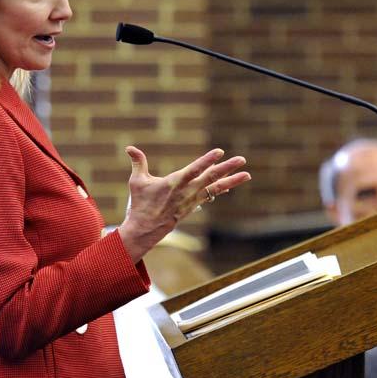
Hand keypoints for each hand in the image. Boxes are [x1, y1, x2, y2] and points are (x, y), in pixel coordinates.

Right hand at [118, 146, 250, 262]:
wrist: (146, 229)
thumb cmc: (140, 204)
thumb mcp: (137, 182)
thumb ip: (138, 162)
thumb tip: (129, 148)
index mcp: (174, 183)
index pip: (194, 169)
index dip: (207, 160)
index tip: (219, 152)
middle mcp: (187, 191)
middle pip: (211, 178)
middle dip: (228, 168)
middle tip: (242, 160)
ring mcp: (192, 199)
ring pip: (215, 188)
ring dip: (232, 181)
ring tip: (247, 174)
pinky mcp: (193, 206)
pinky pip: (210, 195)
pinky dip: (220, 189)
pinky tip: (230, 185)